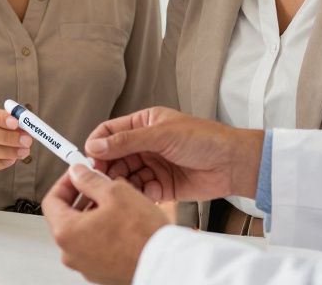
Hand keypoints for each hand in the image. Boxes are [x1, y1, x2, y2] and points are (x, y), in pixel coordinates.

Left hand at [43, 164, 169, 284]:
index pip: (51, 200)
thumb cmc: (143, 235)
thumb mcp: (115, 192)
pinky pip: (96, 246)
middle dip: (82, 197)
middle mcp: (71, 254)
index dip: (65, 182)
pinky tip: (123, 223)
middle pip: (67, 217)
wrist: (166, 264)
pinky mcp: (102, 272)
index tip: (77, 175)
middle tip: (98, 184)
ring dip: (95, 214)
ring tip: (117, 203)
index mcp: (66, 233)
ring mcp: (86, 266)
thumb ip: (90, 180)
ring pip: (83, 232)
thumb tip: (78, 173)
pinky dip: (104, 232)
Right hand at [84, 107, 263, 203]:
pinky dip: (136, 195)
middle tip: (99, 179)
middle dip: (106, 167)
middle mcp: (146, 145)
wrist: (232, 164)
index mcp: (144, 124)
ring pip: (125, 176)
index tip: (88, 157)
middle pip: (114, 156)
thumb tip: (96, 145)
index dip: (98, 144)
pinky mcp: (161, 187)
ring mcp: (153, 166)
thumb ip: (127, 141)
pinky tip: (136, 197)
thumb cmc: (204, 139)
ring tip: (117, 190)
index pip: (110, 132)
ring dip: (120, 183)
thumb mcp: (162, 134)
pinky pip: (140, 191)